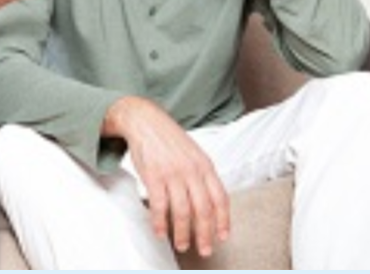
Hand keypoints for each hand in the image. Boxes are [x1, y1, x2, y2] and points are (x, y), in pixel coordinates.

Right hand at [104, 96, 229, 257]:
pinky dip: (160, 222)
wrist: (145, 120)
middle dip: (205, 234)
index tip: (223, 236)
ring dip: (182, 233)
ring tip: (182, 244)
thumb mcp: (193, 153)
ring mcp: (172, 173)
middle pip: (203, 210)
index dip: (224, 220)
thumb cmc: (168, 138)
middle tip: (204, 249)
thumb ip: (202, 174)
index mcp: (205, 165)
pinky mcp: (153, 176)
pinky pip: (159, 205)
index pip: (220, 198)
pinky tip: (160, 231)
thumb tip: (209, 200)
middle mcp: (191, 170)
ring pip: (181, 212)